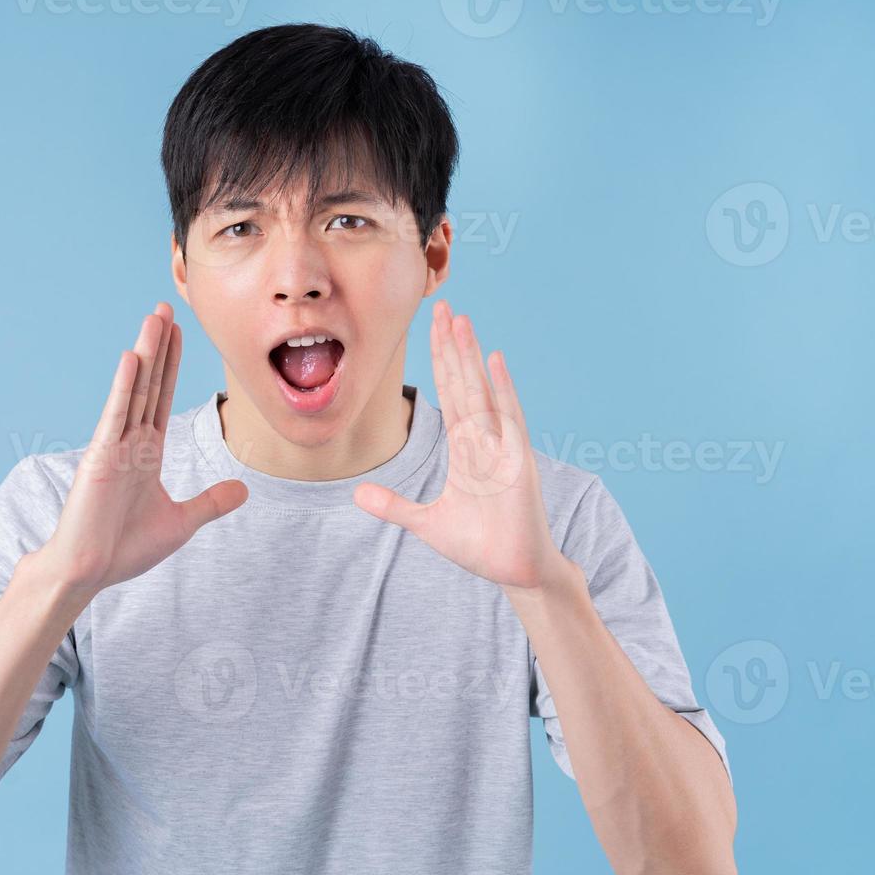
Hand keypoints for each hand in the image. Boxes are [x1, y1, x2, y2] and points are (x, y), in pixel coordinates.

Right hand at [31, 302, 247, 595]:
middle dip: (160, 347)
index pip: (162, 398)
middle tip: (167, 307)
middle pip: (149, 384)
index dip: (172, 365)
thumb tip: (243, 490)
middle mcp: (129, 442)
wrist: (89, 571)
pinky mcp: (100, 457)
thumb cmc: (125, 548)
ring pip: (134, 391)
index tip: (180, 333)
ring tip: (154, 317)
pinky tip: (133, 358)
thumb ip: (210, 502)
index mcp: (145, 452)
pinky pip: (116, 416)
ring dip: (145, 354)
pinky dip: (125, 387)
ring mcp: (113, 446)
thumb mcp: (181, 522)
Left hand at [353, 300, 566, 590]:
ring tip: (461, 320)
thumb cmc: (478, 545)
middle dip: (451, 345)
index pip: (449, 393)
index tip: (431, 327)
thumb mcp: (426, 523)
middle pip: (463, 382)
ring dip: (471, 356)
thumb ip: (393, 506)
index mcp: (465, 449)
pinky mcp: (517, 462)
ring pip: (481, 391)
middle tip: (443, 304)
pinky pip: (508, 419)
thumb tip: (357, 494)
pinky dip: (501, 390)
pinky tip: (494, 360)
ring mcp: (501, 447)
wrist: (513, 570)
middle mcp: (483, 440)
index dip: (439, 360)